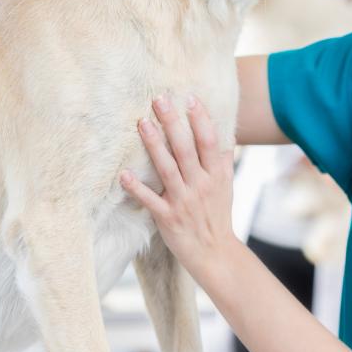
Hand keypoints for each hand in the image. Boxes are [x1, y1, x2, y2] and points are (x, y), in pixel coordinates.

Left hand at [120, 95, 236, 272]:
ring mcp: (183, 201)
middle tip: (159, 99)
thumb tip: (227, 132)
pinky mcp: (167, 218)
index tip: (189, 97)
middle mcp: (201, 185)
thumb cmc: (217, 216)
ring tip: (142, 123)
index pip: (209, 141)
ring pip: (167, 168)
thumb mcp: (227, 186)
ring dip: (154, 145)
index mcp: (217, 175)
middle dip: (172, 122)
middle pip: (186, 149)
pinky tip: (123, 174)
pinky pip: (150, 200)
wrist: (215, 254)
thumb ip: (224, 159)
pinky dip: (136, 188)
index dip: (200, 119)